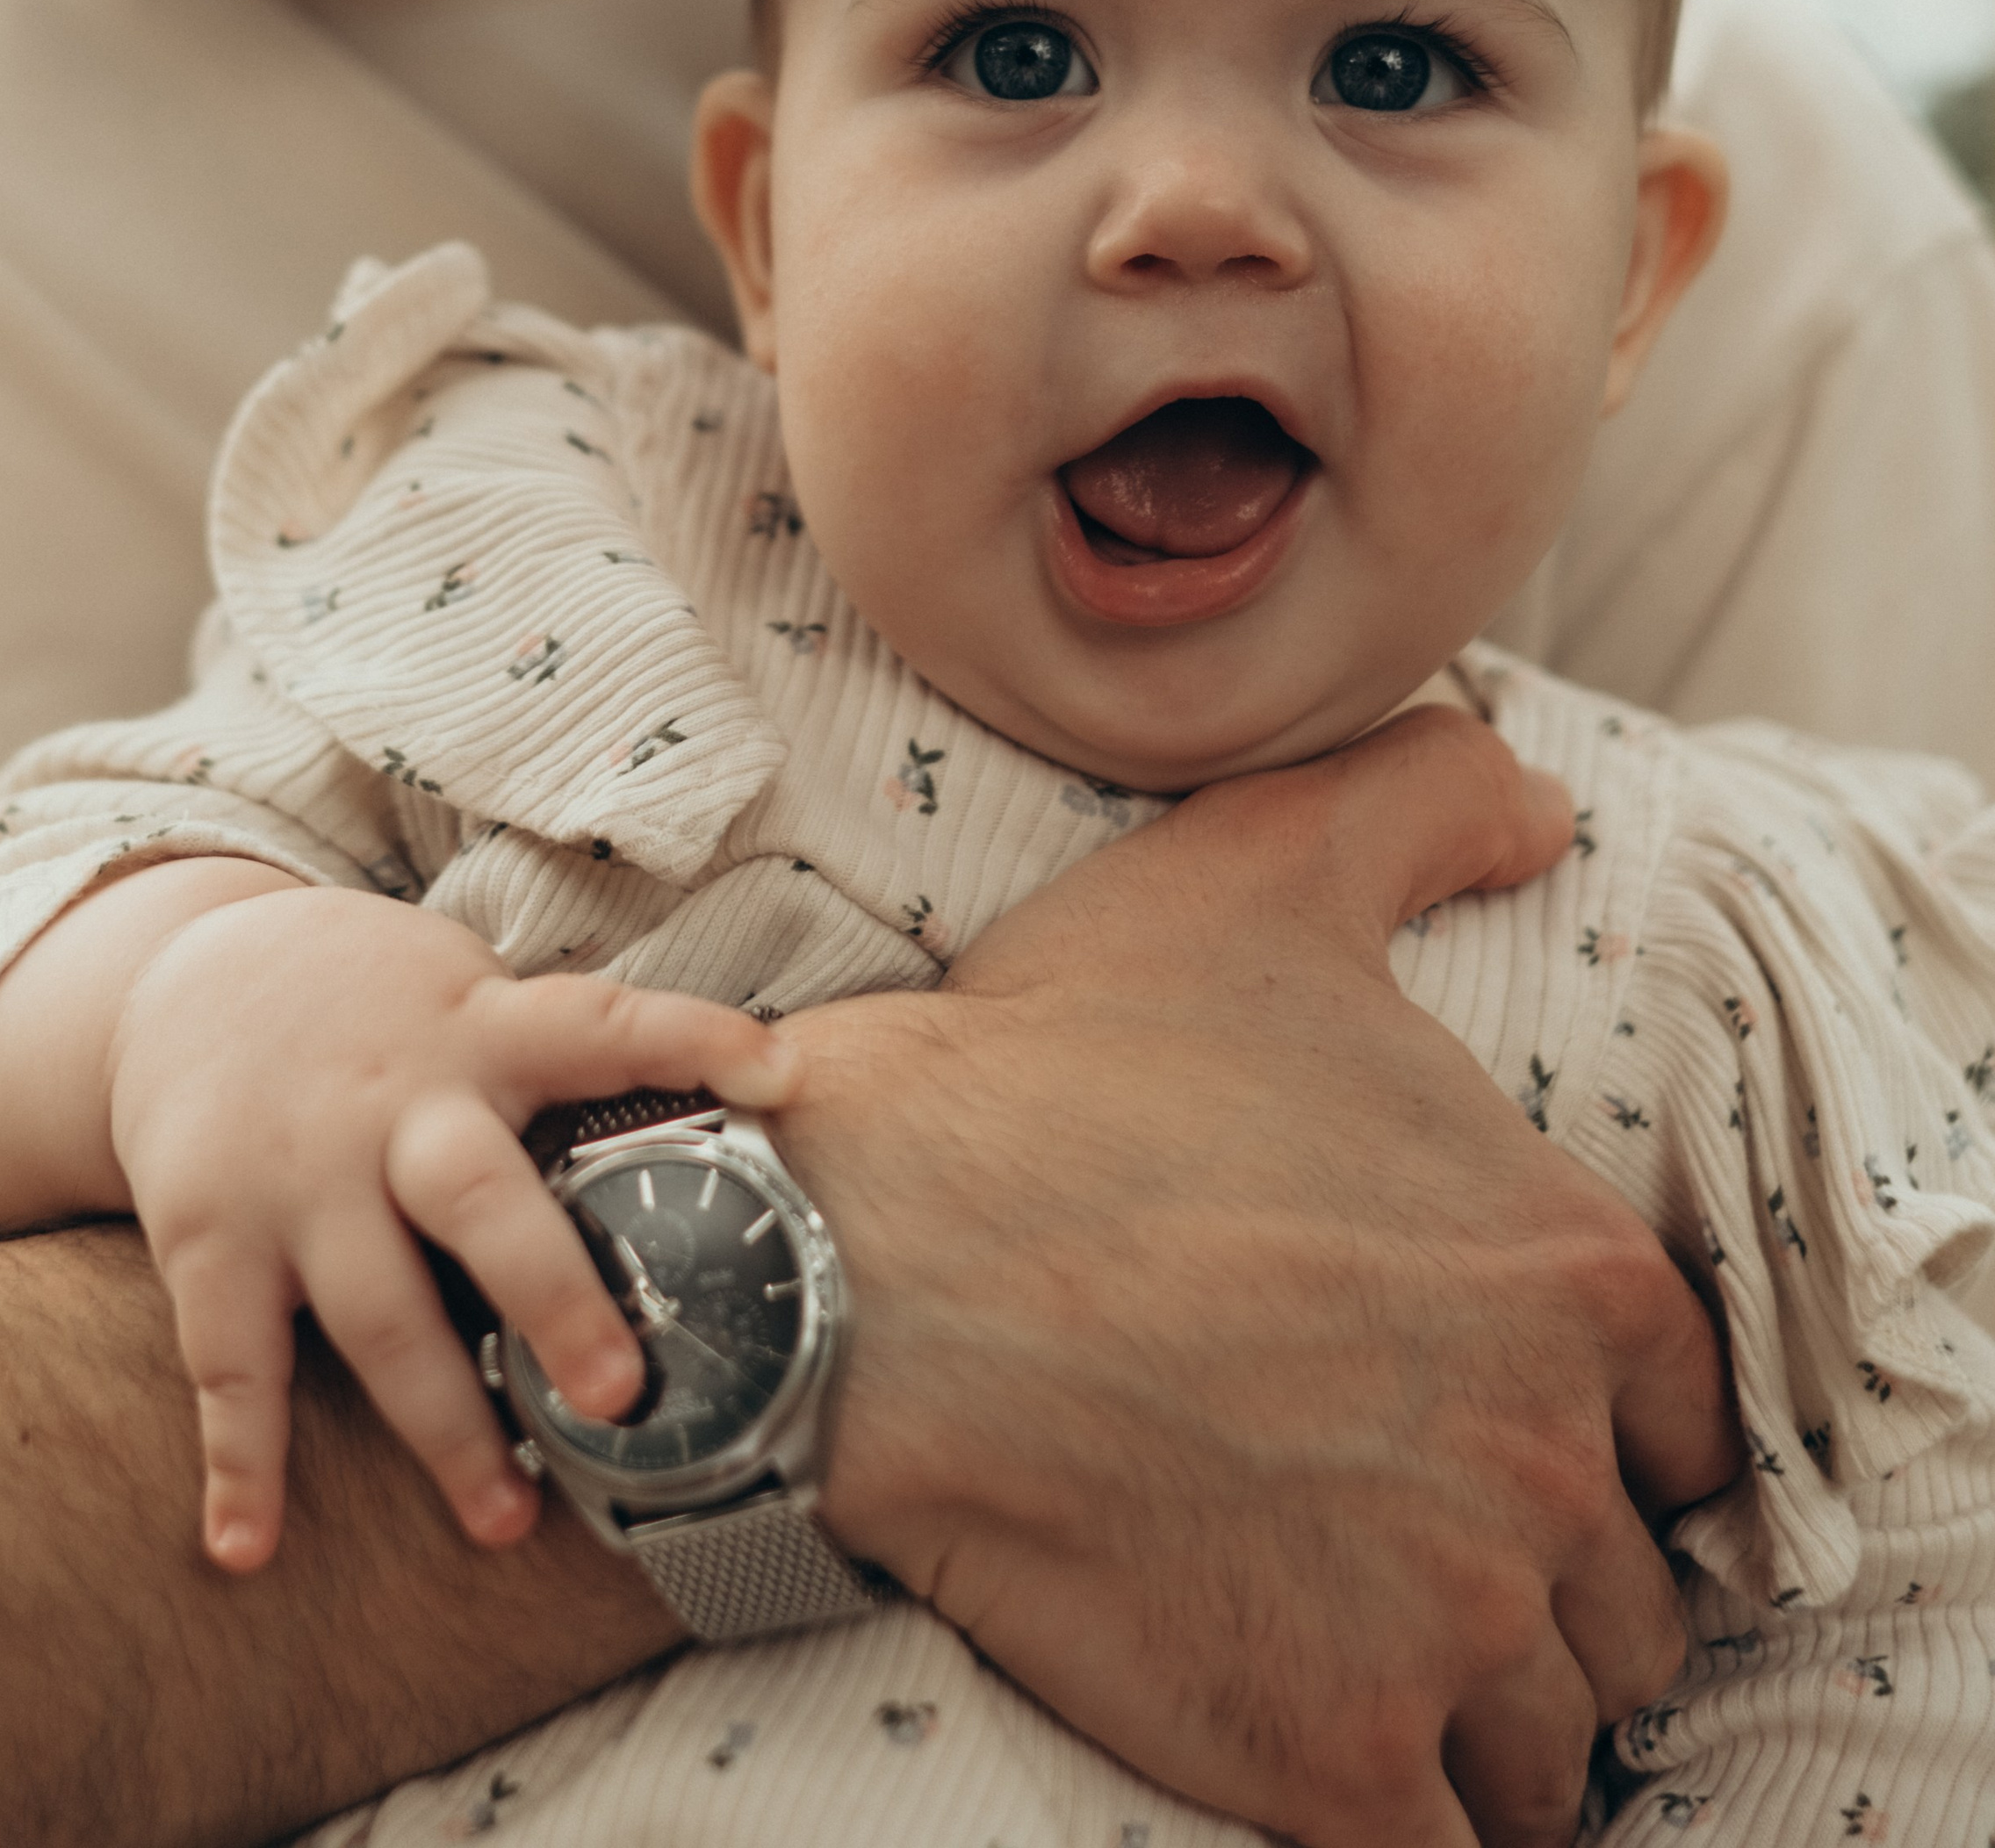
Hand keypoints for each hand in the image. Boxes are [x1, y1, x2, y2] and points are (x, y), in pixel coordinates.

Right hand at [104, 887, 795, 1573]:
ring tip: (508, 1523)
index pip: (600, 1023)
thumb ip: (559, 1061)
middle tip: (618, 1396)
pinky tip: (248, 1549)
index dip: (692, 1039)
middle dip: (550, 1297)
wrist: (184, 975)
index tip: (785, 1071)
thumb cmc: (375, 1006)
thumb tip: (736, 1110)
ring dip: (443, 1428)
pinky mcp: (213, 1236)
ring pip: (378, 1311)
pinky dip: (241, 1462)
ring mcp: (299, 1178)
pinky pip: (229, 1362)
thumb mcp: (469, 995)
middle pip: (479, 1197)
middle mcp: (394, 1105)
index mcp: (480, 1034)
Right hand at [780, 705, 1738, 1847]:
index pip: (1684, 1424)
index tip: (1501, 1434)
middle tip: (1415, 1544)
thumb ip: (1425, 801)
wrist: (865, 1263)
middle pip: (1622, 1597)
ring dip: (1486, 1712)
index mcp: (1571, 1271)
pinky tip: (1333, 1741)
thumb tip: (1543, 802)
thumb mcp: (1256, 870)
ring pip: (1551, 1738)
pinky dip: (1416, 1815)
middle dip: (1540, 1580)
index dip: (1603, 1435)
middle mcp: (1546, 1457)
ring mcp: (1447, 1622)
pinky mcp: (1333, 1755)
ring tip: (1373, 1649)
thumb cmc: (1061, 1066)